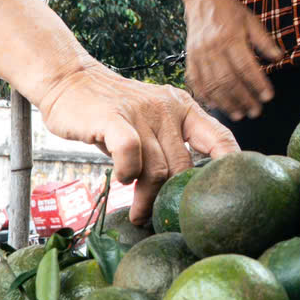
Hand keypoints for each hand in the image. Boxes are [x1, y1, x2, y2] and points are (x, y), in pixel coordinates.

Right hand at [33, 59, 236, 221]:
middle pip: (182, 166)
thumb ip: (168, 149)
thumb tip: (185, 194)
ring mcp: (140, 111)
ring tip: (139, 214)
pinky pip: (130, 152)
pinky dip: (127, 172)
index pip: (220, 138)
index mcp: (183, 108)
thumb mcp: (150, 122)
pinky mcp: (113, 117)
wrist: (69, 81)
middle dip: (171, 198)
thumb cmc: (113, 112)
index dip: (230, 167)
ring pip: (156, 168)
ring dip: (147, 197)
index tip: (228, 195)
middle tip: (159, 218)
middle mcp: (167, 108)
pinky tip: (121, 179)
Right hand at [184, 0, 284, 121]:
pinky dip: (205, 96)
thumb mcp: (251, 21)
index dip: (257, 83)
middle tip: (256, 111)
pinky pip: (196, 82)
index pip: (245, 66)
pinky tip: (216, 106)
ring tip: (239, 114)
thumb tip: (279, 58)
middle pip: (228, 80)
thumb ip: (264, 41)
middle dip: (243, 99)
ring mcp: (199, 54)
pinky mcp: (190, 59)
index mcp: (230, 37)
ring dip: (226, 103)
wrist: (202, 0)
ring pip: (212, 85)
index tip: (268, 96)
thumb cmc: (229, 11)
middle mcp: (212, 48)